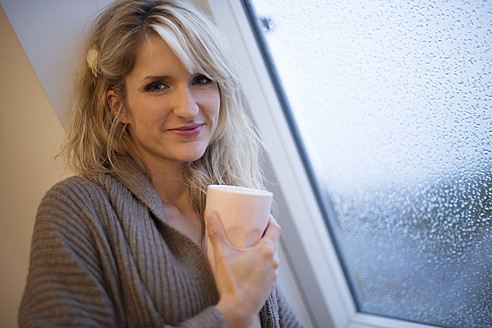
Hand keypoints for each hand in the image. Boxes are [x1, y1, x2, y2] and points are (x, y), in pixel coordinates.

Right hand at [205, 210, 280, 327]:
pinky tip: (250, 263)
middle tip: (252, 227)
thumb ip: (215, 233)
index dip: (270, 219)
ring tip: (250, 245)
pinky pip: (268, 268)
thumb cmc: (232, 284)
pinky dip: (262, 262)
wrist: (237, 311)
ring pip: (272, 255)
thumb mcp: (221, 255)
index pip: (276, 228)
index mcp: (266, 251)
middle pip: (273, 241)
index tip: (262, 214)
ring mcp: (272, 275)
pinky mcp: (268, 284)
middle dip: (264, 232)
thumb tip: (210, 213)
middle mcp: (273, 262)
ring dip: (263, 248)